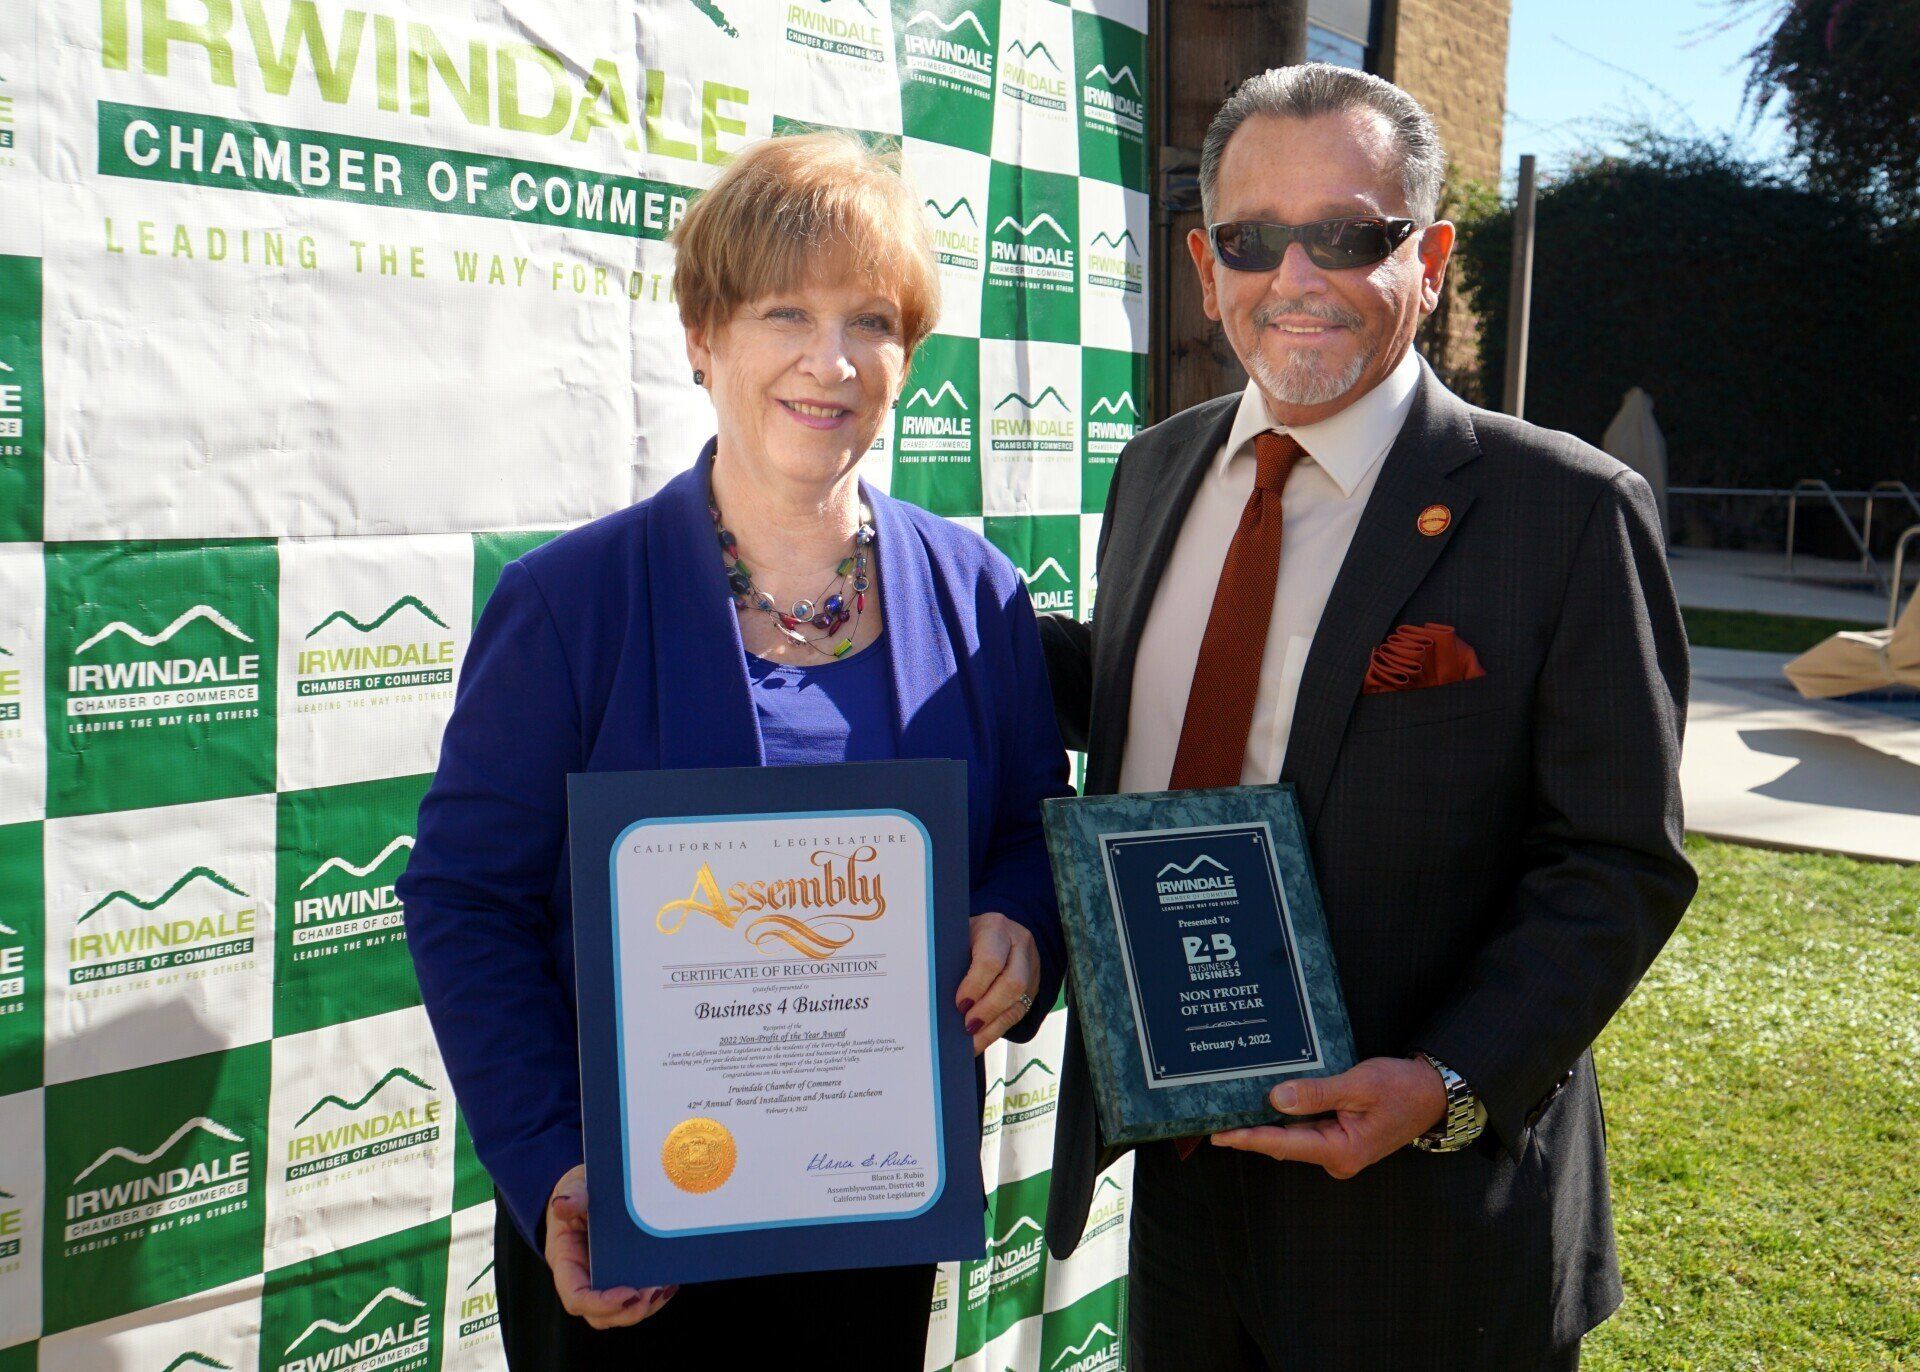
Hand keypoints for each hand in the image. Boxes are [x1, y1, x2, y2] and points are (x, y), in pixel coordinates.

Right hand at [545, 1165, 676, 1327]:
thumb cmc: (579, 1190)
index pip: (576, 1297)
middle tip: (655, 1291)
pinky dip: (652, 1297)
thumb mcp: (574, 1187)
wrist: (590, 1189)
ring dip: (645, 1307)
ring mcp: (602, 1280)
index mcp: (565, 1261)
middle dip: (628, 1312)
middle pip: (600, 1315)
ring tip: (666, 1287)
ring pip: (619, 1312)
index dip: (601, 1303)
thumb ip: (571, 1196)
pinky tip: (670, 1282)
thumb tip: (562, 1204)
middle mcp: (582, 1278)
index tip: (630, 1294)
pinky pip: (634, 1298)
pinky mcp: (621, 1276)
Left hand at [955, 912, 1040, 1054]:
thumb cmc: (968, 937)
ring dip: (992, 1025)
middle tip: (966, 1026)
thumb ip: (951, 959)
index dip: (975, 985)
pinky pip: (1018, 1013)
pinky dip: (996, 1030)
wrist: (998, 932)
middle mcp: (1019, 946)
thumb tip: (933, 993)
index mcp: (995, 928)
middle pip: (1011, 983)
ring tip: (971, 1040)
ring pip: (1018, 1001)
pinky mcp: (1032, 988)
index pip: (990, 960)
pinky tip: (979, 1041)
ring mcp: (1030, 968)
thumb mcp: (959, 938)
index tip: (959, 1004)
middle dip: (987, 1009)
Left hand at [1208, 1056, 1447, 1179]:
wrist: (1433, 1093)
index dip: (1248, 1138)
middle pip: (1283, 1143)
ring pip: (1293, 1136)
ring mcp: (1338, 1150)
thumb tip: (1276, 1098)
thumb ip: (1316, 1092)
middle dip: (1249, 1132)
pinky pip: (1306, 1128)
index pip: (1283, 1144)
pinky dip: (1286, 1117)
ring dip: (1266, 1124)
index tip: (1218, 1135)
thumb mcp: (1358, 1084)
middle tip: (1212, 1121)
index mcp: (1341, 1150)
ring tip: (1230, 1111)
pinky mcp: (1340, 1138)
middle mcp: (1336, 1157)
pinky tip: (1266, 1103)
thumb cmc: (1402, 1088)